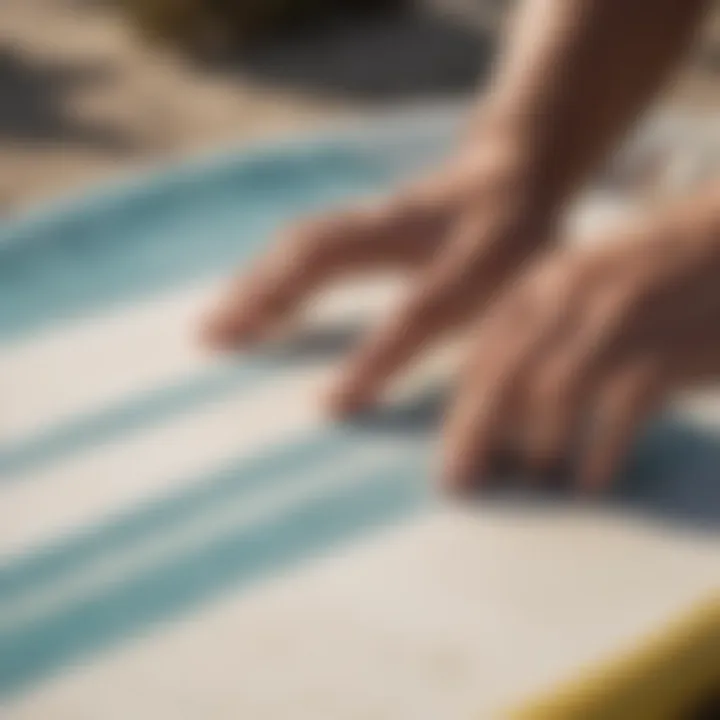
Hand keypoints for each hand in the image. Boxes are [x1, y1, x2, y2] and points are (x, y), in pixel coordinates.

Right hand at [203, 134, 557, 412]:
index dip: (376, 358)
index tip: (326, 409)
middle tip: (220, 342)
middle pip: (331, 248)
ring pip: (308, 240)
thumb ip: (516, 353)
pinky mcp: (364, 212)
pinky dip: (266, 273)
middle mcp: (421, 221)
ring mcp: (384, 210)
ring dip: (254, 284)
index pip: (423, 308)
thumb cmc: (536, 249)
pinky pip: (307, 241)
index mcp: (481, 248)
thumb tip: (491, 436)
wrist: (519, 166)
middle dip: (272, 295)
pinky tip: (236, 307)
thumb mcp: (549, 293)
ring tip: (209, 330)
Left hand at [443, 186, 719, 491]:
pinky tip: (592, 482)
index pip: (484, 358)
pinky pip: (624, 406)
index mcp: (541, 286)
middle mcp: (569, 298)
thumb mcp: (581, 290)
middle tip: (460, 484)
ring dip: (538, 444)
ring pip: (556, 391)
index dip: (460, 413)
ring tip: (532, 482)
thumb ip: (540, 337)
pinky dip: (603, 449)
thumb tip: (501, 413)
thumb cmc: (647, 279)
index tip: (449, 458)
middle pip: (506, 376)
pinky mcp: (669, 345)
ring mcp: (619, 319)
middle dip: (475, 435)